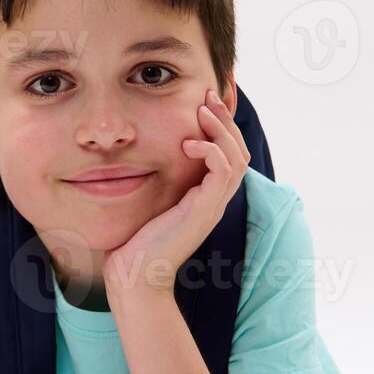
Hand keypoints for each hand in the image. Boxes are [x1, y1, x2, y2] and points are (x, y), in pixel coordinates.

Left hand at [101, 90, 249, 301]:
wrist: (135, 276)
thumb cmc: (134, 243)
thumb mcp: (147, 203)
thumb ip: (154, 182)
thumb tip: (138, 155)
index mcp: (204, 198)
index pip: (228, 155)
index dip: (220, 127)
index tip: (203, 103)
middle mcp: (214, 201)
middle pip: (238, 151)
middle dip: (225, 120)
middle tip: (208, 97)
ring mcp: (212, 207)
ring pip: (236, 157)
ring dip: (221, 130)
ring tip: (201, 111)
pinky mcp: (204, 211)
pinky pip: (222, 172)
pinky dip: (210, 151)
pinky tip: (188, 144)